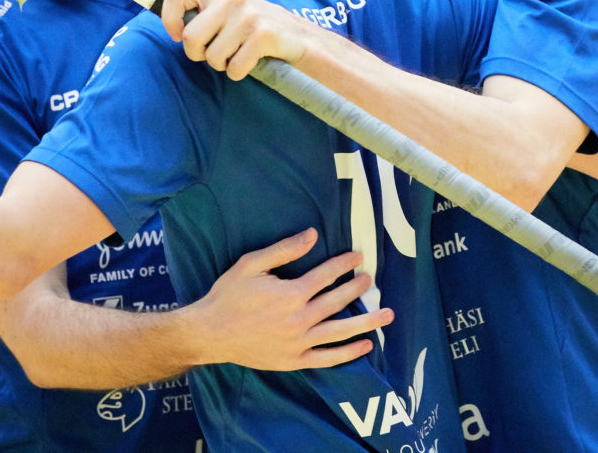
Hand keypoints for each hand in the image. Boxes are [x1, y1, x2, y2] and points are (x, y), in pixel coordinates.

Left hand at [160, 0, 318, 79]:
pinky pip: (234, 68)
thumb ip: (199, 11)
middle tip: (213, 52)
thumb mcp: (225, 8)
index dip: (170, 21)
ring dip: (221, 64)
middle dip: (198, 54)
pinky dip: (238, 72)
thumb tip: (168, 24)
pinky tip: (249, 61)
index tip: (177, 34)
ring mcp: (247, 15)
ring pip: (212, 56)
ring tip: (235, 53)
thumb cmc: (252, 25)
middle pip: (190, 38)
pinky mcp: (263, 35)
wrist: (296, 35)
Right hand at [184, 227, 392, 369]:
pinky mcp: (295, 361)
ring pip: (340, 331)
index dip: (344, 264)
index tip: (358, 257)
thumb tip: (312, 235)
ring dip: (367, 322)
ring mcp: (299, 343)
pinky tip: (366, 346)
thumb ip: (284, 249)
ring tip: (387, 314)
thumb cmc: (228, 295)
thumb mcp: (251, 264)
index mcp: (290, 293)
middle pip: (337, 301)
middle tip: (371, 280)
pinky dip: (349, 353)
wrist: (210, 333)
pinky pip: (328, 358)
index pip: (326, 275)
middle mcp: (299, 319)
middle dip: (357, 288)